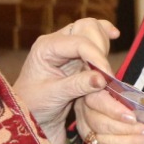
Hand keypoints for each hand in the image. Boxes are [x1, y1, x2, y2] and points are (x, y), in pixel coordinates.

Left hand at [12, 18, 118, 143]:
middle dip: (101, 49)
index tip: (108, 77)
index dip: (97, 57)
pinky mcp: (77, 54)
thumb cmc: (33, 106)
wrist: (28, 116)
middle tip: (107, 75)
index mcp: (46, 47)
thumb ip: (77, 85)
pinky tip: (115, 35)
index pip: (78, 42)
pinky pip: (94, 38)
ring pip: (94, 30)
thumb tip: (102, 79)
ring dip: (105, 47)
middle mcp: (57, 41)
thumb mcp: (53, 96)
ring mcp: (67, 46)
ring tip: (107, 72)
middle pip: (87, 27)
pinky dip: (105, 37)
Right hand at [72, 64, 143, 143]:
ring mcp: (89, 135)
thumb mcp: (120, 89)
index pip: (97, 101)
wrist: (111, 115)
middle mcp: (85, 116)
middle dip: (129, 130)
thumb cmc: (118, 97)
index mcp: (90, 94)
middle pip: (102, 126)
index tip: (132, 117)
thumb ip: (125, 90)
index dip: (114, 110)